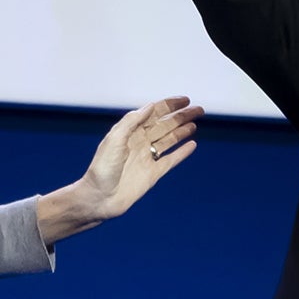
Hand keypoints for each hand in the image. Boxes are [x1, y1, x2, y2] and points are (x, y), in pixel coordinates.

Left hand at [39, 96, 202, 243]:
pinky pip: (171, 160)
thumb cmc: (102, 168)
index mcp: (130, 132)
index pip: (153, 114)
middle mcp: (140, 143)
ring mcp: (147, 158)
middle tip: (199, 109)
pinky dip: (182, 153)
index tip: (185, 100)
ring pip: (170, 140)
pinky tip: (192, 145)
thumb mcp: (114, 139)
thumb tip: (150, 106)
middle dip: (181, 116)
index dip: (169, 105)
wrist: (99, 198)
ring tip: (195, 122)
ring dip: (183, 130)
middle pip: (165, 125)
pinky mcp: (153, 174)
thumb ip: (132, 121)